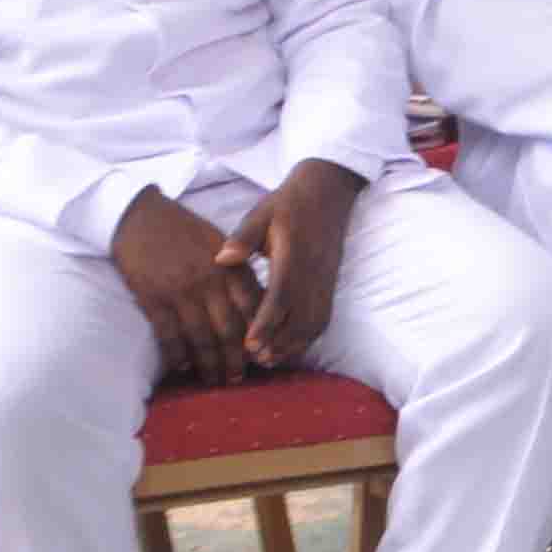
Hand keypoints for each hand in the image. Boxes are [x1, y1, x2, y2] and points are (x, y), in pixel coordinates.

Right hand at [109, 189, 258, 387]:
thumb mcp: (220, 243)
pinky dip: (177, 354)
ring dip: (209, 364)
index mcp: (229, 266)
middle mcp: (209, 281)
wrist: (140, 216)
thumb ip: (239, 271)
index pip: (253, 307)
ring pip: (200, 338)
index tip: (263, 353)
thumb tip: (260, 303)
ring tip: (214, 380)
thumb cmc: (184, 229)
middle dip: (236, 359)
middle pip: (229, 329)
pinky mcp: (153, 298)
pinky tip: (183, 367)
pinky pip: (168, 334)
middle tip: (238, 378)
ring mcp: (180, 291)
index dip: (260, 334)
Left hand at [229, 161, 358, 367]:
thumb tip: (221, 259)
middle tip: (254, 359)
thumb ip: (242, 237)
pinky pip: (323, 318)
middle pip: (301, 317)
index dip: (267, 323)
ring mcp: (325, 280)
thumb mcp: (261, 213)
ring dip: (294, 344)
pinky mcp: (330, 285)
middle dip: (279, 342)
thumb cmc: (288, 204)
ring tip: (269, 359)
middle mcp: (313, 272)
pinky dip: (307, 337)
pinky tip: (289, 347)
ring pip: (314, 322)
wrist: (328, 192)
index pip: (282, 295)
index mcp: (294, 255)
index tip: (250, 344)